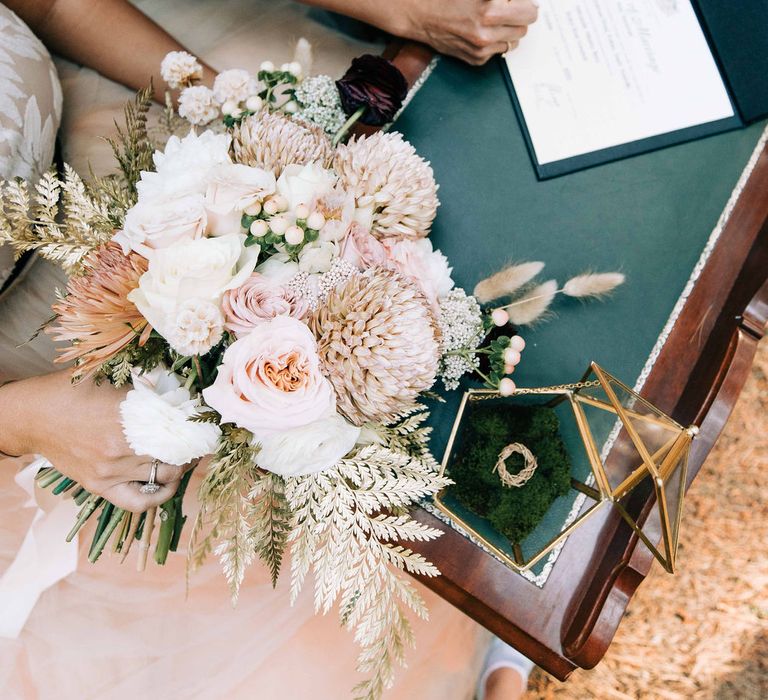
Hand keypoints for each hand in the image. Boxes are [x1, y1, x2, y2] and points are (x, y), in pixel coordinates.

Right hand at [0, 371, 184, 511]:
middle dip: (194, 448)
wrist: (33, 416)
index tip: (208, 425)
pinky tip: (168, 483)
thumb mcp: (114, 379)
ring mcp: (110, 471)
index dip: (199, 428)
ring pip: (164, 477)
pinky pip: (139, 502)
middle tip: (201, 441)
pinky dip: (159, 496)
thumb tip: (184, 395)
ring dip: (182, 468)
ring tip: (187, 457)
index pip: (180, 428)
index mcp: (127, 415)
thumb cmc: (74, 391)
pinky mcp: (100, 487)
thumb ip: (149, 388)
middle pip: (177, 455)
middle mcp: (121, 447)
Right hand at [384, 0, 539, 64]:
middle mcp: (486, 30)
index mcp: (490, 7)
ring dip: (508, 30)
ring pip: (513, 42)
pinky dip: (494, 41)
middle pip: (524, 27)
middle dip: (519, 17)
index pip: (530, 11)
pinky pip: (498, 51)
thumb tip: (521, 1)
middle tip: (508, 9)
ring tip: (493, 20)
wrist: (419, 13)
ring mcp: (481, 48)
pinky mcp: (475, 59)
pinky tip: (481, 31)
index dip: (526, 4)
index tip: (520, 2)